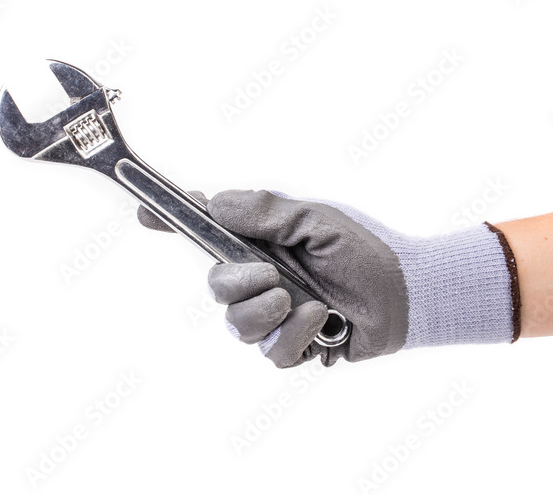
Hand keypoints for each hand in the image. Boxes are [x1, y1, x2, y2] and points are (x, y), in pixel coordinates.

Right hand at [139, 190, 519, 366]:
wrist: (407, 293)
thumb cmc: (364, 250)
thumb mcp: (315, 219)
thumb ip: (266, 211)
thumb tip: (215, 201)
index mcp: (262, 242)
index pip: (208, 231)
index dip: (175, 222)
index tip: (145, 212)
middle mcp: (263, 279)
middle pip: (215, 286)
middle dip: (235, 282)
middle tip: (267, 276)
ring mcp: (276, 315)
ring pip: (235, 325)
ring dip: (264, 312)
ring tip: (298, 300)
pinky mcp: (293, 347)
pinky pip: (270, 352)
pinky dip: (294, 335)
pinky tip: (322, 320)